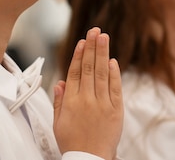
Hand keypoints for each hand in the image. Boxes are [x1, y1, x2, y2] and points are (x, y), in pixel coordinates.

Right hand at [53, 27, 122, 159]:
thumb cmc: (72, 142)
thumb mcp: (58, 123)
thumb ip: (59, 101)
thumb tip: (60, 82)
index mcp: (71, 102)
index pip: (75, 72)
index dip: (79, 55)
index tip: (82, 41)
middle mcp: (87, 100)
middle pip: (89, 68)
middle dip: (92, 47)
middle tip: (95, 30)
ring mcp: (102, 104)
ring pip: (102, 73)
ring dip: (103, 53)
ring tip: (104, 36)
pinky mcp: (116, 110)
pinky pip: (115, 88)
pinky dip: (114, 73)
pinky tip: (113, 60)